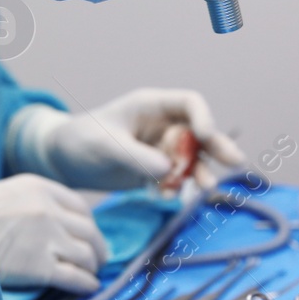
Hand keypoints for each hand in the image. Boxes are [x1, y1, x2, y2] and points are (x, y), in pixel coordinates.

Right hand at [0, 175, 109, 293]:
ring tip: (91, 274)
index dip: (89, 224)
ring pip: (87, 255)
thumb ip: (30, 203)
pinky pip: (76, 277)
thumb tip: (53, 221)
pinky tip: (87, 288)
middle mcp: (48, 210)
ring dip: (92, 267)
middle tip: (98, 259)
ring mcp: (47, 238)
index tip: (89, 236)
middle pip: (90, 231)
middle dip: (98, 248)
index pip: (80, 206)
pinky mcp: (41, 266)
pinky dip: (86, 284)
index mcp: (39, 188)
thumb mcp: (2, 196)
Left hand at [31, 89, 246, 190]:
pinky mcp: (156, 170)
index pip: (189, 103)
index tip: (206, 135)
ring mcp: (161, 149)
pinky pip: (177, 178)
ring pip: (192, 158)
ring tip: (205, 188)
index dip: (203, 117)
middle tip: (235, 162)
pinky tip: (168, 196)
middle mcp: (163, 125)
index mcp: (152, 106)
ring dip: (200, 172)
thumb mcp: (105, 145)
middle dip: (217, 147)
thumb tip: (167, 170)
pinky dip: (178, 187)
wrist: (64, 160)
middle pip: (200, 132)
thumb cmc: (80, 140)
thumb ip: (135, 156)